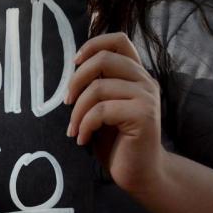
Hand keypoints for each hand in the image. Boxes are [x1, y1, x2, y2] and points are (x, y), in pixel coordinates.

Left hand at [65, 32, 165, 194]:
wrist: (139, 172)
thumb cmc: (116, 141)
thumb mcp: (103, 107)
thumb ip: (97, 86)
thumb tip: (72, 69)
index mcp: (135, 74)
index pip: (119, 40)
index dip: (92, 44)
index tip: (74, 63)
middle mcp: (145, 80)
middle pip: (103, 59)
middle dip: (76, 80)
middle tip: (65, 103)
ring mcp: (147, 97)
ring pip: (98, 88)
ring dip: (77, 112)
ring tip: (73, 130)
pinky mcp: (144, 115)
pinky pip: (102, 111)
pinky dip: (85, 125)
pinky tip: (82, 139)